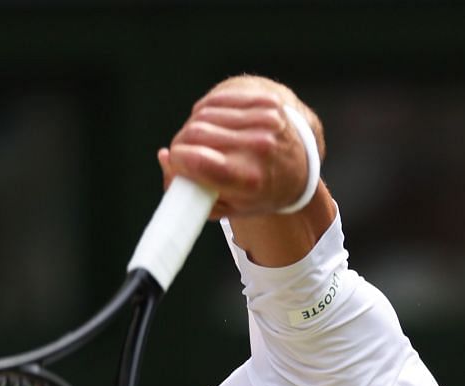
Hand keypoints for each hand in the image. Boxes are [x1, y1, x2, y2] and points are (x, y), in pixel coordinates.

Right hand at [158, 75, 323, 218]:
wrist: (300, 167)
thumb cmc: (258, 192)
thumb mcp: (227, 206)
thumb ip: (190, 190)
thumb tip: (164, 157)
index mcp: (251, 179)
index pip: (198, 159)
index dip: (178, 160)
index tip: (176, 164)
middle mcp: (261, 147)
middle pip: (196, 133)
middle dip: (181, 144)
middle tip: (183, 155)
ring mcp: (266, 121)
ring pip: (204, 114)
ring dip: (194, 127)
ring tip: (204, 142)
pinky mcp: (267, 102)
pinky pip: (219, 100)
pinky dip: (209, 112)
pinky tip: (215, 124)